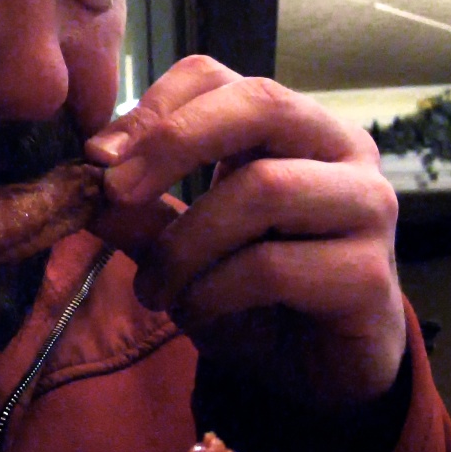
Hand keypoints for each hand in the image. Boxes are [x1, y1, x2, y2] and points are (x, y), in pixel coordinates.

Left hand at [85, 56, 404, 413]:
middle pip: (260, 104)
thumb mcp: (183, 250)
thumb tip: (81, 186)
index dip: (154, 107)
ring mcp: (367, 206)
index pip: (219, 76)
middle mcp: (342, 150)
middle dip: (174, 142)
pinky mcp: (369, 273)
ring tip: (153, 289)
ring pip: (263, 188)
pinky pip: (273, 265)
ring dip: (185, 244)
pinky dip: (213, 291)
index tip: (98, 157)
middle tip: (116, 190)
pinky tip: (194, 313)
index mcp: (291, 126)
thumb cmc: (254, 297)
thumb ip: (141, 215)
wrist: (316, 375)